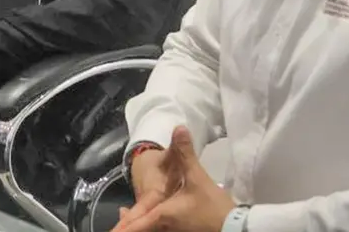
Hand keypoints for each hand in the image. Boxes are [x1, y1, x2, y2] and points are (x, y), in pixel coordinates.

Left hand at [114, 127, 235, 231]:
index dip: (120, 227)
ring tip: (123, 219)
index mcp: (162, 215)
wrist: (236, 227)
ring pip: (149, 230)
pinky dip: (148, 225)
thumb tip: (179, 127)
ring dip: (135, 226)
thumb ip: (185, 152)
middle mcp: (164, 228)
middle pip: (139, 229)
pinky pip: (159, 231)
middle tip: (113, 227)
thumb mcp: (197, 177)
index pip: (134, 225)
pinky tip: (149, 221)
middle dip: (125, 226)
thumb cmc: (213, 205)